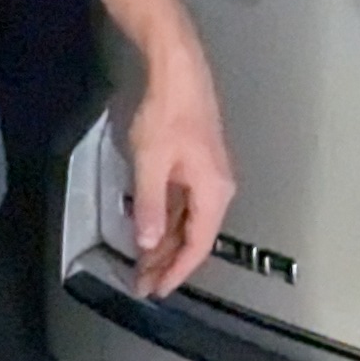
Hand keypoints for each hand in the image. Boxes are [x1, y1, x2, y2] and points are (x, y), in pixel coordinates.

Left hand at [120, 36, 237, 298]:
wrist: (177, 71)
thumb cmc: (168, 113)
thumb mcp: (151, 163)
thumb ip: (151, 206)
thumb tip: (148, 244)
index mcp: (214, 192)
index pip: (197, 245)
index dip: (176, 271)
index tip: (157, 289)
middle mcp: (217, 189)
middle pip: (193, 236)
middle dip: (168, 262)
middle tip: (142, 283)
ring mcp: (207, 177)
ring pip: (187, 222)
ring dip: (165, 244)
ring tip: (142, 265)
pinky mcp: (195, 165)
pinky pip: (183, 205)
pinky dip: (166, 221)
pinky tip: (149, 232)